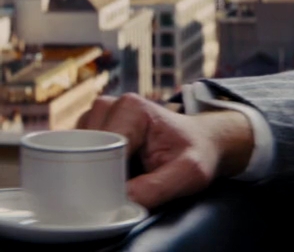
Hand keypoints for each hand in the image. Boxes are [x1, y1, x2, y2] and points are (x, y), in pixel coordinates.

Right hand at [76, 94, 254, 208]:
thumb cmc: (196, 153)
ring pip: (76, 156)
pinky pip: (76, 157)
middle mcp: (107, 107)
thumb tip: (118, 201)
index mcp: (130, 108)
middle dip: (99, 176)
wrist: (202, 142)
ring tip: (126, 176)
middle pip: (84, 152)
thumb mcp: (189, 173)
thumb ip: (155, 188)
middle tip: (125, 188)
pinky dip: (91, 170)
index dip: (106, 177)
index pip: (100, 149)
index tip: (120, 194)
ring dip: (95, 173)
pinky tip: (113, 174)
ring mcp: (95, 119)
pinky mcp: (89, 132)